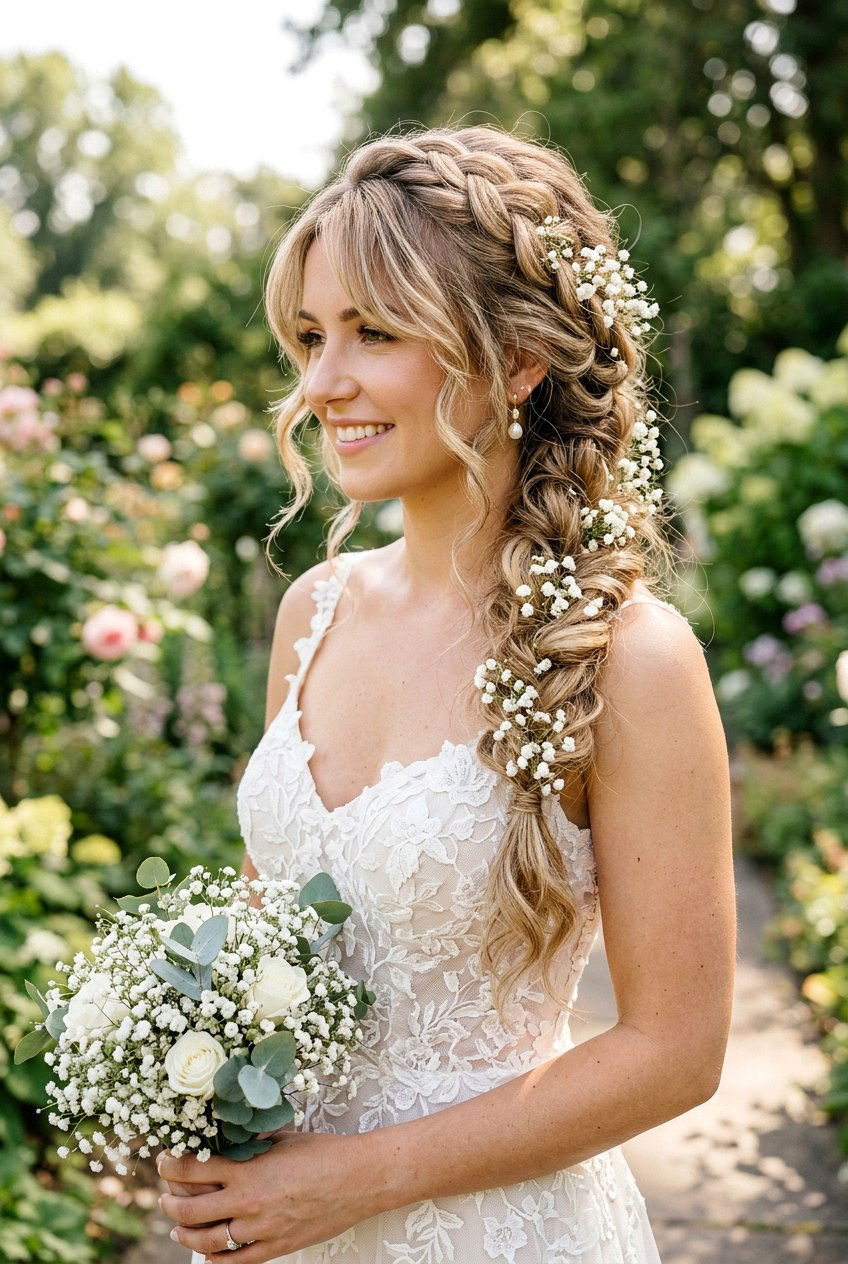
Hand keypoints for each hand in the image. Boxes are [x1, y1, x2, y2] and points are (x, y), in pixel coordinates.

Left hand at [157, 1130, 386, 1262]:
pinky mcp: (275, 1249)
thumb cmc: (323, 1152)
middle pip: (191, 1210)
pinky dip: (213, 1258)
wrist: (358, 1180)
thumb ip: (251, 1141)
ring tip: (177, 1226)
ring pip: (207, 1241)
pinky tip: (206, 1251)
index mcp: (248, 1170)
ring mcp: (261, 1230)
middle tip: (164, 1197)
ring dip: (185, 1233)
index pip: (193, 1170)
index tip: (163, 1160)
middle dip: (170, 1203)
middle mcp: (249, 1203)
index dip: (171, 1165)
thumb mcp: (282, 1137)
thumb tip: (228, 1136)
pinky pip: (235, 1262)